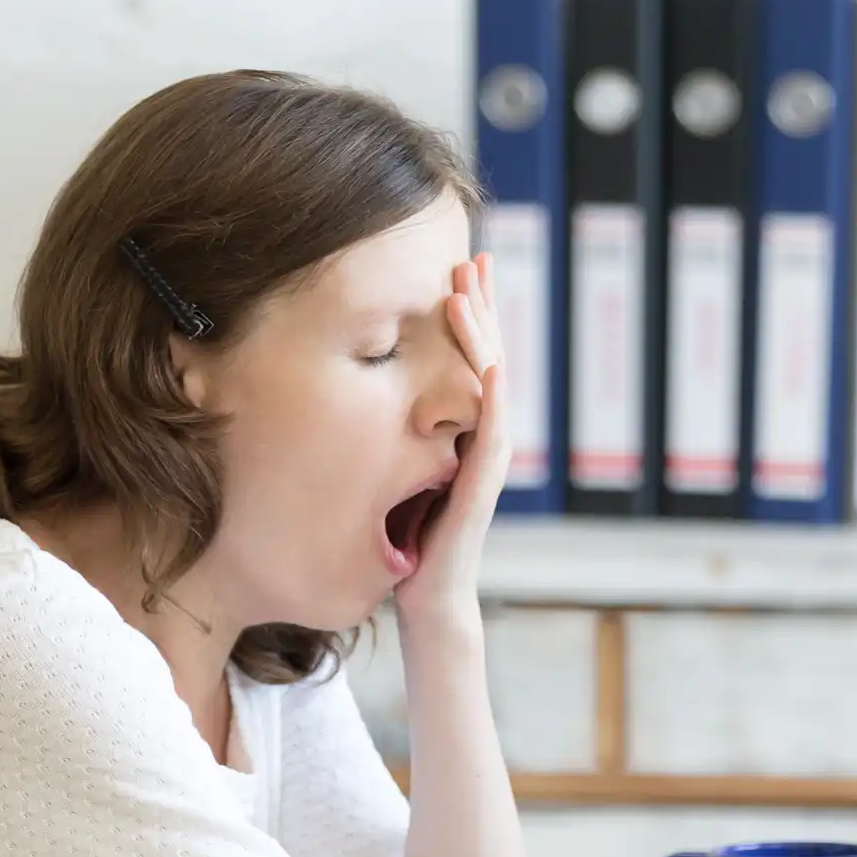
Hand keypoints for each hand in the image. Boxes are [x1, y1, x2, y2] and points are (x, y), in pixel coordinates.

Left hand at [393, 253, 508, 633]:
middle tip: (474, 256)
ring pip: (491, 384)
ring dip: (483, 337)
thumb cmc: (410, 544)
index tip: (460, 267)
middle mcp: (483, 439)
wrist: (428, 599)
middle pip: (489, 357)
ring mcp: (487, 461)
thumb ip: (399, 436)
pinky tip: (492, 364)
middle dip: (483, 307)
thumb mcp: (399, 472)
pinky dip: (494, 396)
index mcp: (465, 431)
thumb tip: (362, 397)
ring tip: (468, 293)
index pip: (471, 359)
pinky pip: (493, 433)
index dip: (470, 315)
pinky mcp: (481, 486)